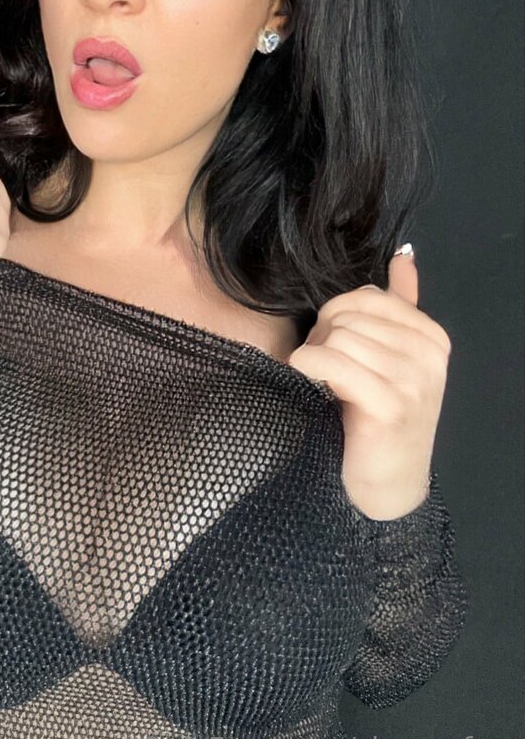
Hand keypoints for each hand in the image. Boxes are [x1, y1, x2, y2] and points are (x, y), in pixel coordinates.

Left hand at [286, 247, 451, 519]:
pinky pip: (333, 362)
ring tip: (321, 381)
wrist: (386, 483)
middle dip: (323, 337)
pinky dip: (309, 366)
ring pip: (339, 337)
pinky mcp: (391, 404)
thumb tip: (403, 255)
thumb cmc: (377, 418)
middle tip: (322, 368)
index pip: (366, 296)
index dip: (335, 317)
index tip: (331, 347)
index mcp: (431, 336)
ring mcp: (414, 379)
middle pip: (349, 315)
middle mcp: (429, 354)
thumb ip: (399, 306)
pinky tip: (307, 379)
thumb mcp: (392, 357)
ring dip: (316, 356)